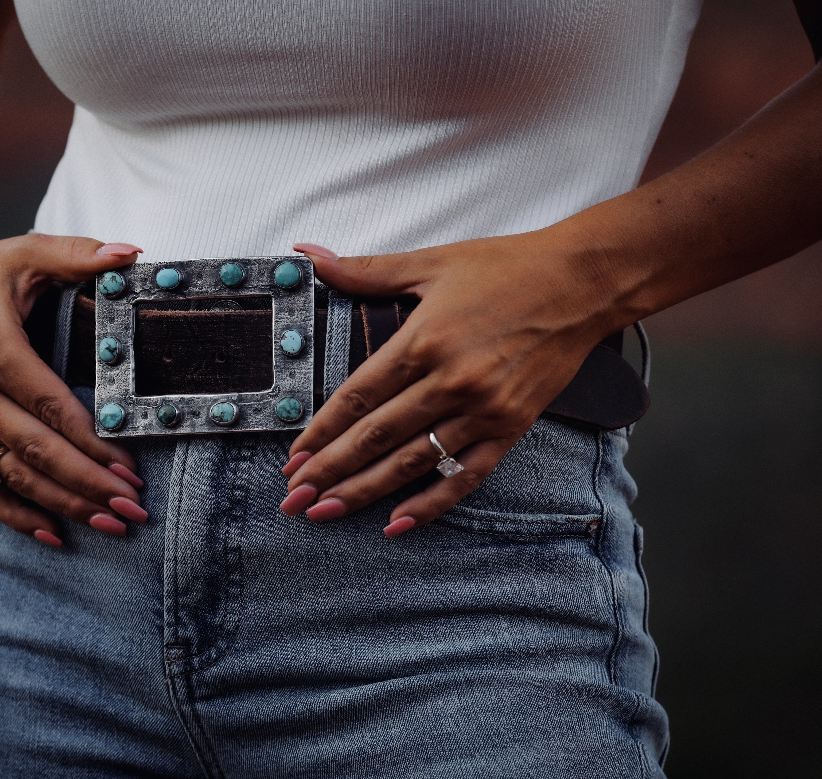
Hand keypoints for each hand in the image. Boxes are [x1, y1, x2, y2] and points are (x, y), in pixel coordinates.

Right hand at [0, 232, 149, 546]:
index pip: (50, 407)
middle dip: (87, 485)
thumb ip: (82, 255)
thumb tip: (132, 254)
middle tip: (133, 510)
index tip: (130, 469)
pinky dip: (15, 513)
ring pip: (12, 475)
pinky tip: (53, 533)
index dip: (91, 444)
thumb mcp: (30, 251)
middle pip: (36, 452)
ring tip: (109, 525)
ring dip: (62, 505)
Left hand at [283, 234, 614, 536]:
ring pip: (413, 462)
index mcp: (425, 340)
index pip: (359, 398)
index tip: (293, 458)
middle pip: (377, 437)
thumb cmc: (506, 267)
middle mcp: (452, 381)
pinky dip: (431, 503)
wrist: (584, 282)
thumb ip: (364, 272)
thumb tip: (307, 255)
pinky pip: (465, 475)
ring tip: (327, 511)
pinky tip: (397, 523)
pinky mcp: (511, 427)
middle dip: (331, 471)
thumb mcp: (430, 263)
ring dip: (366, 491)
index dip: (321, 432)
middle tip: (293, 498)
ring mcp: (484, 410)